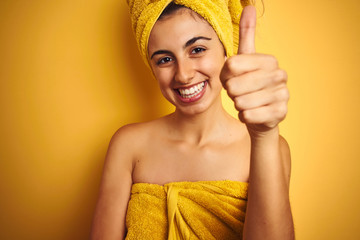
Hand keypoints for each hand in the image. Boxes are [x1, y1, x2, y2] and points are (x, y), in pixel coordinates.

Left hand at [220, 6, 288, 134]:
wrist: (261, 115)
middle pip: (235, 86)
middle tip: (239, 92)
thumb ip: (246, 34)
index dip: (225, 76)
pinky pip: (248, 116)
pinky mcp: (280, 114)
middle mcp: (280, 75)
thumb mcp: (245, 60)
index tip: (232, 78)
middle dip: (232, 92)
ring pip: (240, 102)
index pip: (231, 65)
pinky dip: (244, 116)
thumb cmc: (248, 86)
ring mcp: (283, 95)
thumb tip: (249, 6)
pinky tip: (252, 113)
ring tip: (247, 102)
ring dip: (238, 104)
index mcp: (269, 60)